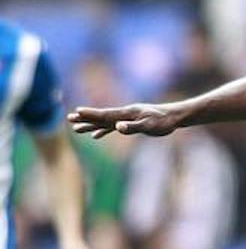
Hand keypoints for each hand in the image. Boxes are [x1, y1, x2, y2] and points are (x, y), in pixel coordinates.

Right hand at [68, 102, 186, 138]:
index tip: (77, 112)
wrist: (174, 117)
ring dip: (91, 125)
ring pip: (105, 122)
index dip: (91, 114)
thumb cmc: (163, 122)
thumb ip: (133, 127)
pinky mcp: (131, 123)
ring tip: (76, 128)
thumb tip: (117, 128)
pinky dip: (103, 130)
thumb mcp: (149, 126)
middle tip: (69, 119)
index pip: (105, 114)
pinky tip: (96, 136)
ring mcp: (126, 118)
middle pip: (101, 117)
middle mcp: (124, 114)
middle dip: (85, 119)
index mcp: (127, 113)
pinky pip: (113, 127)